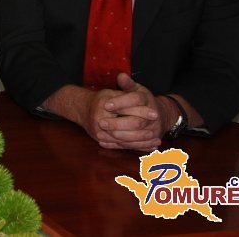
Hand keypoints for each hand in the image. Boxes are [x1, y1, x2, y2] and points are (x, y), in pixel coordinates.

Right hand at [44, 75, 162, 150]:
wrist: (81, 109)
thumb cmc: (100, 99)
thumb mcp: (112, 92)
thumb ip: (125, 91)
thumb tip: (143, 96)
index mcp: (103, 106)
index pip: (126, 109)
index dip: (142, 111)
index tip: (155, 113)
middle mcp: (100, 120)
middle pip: (126, 126)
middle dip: (143, 127)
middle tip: (156, 130)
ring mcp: (100, 132)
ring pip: (124, 139)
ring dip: (141, 141)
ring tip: (156, 140)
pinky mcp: (102, 140)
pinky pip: (121, 146)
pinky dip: (135, 147)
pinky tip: (148, 148)